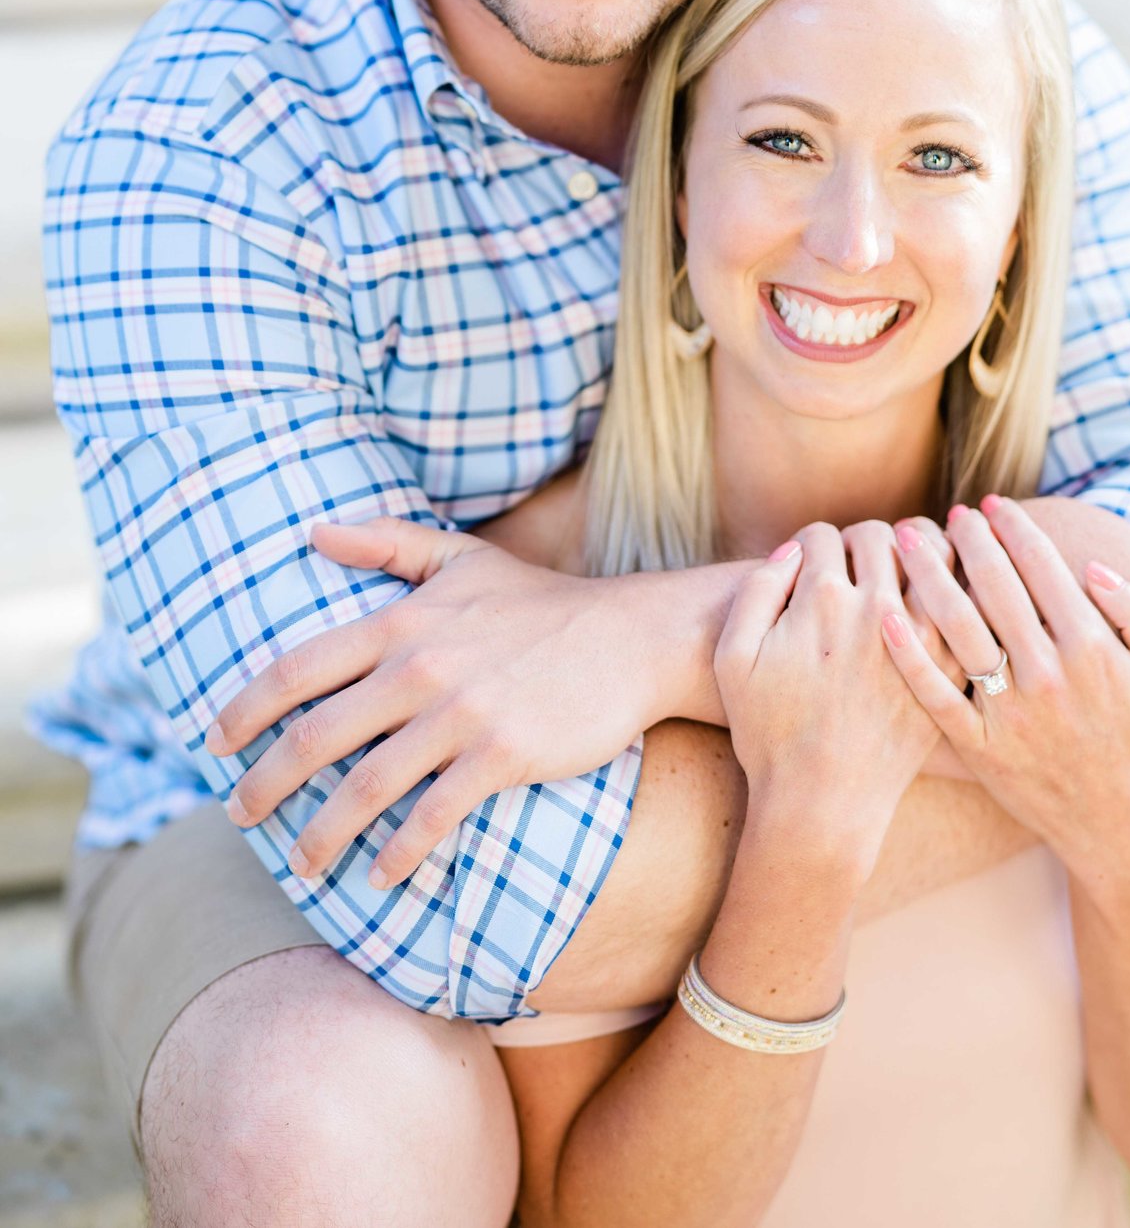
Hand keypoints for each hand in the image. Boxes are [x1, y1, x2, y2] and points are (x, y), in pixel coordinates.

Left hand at [209, 519, 686, 885]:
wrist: (636, 637)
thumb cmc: (547, 603)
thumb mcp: (466, 557)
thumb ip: (389, 542)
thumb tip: (314, 533)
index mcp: (404, 621)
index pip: (296, 669)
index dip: (243, 711)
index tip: (214, 746)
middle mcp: (422, 667)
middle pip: (313, 738)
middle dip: (264, 786)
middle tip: (239, 816)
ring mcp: (463, 713)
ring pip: (364, 787)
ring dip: (321, 835)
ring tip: (302, 863)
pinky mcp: (505, 754)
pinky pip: (433, 815)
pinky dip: (398, 852)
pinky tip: (380, 875)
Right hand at [717, 522, 957, 848]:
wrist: (822, 803)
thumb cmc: (770, 734)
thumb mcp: (733, 659)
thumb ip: (758, 589)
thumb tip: (796, 549)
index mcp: (820, 601)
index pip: (823, 535)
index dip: (811, 544)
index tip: (813, 560)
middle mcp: (875, 608)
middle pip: (878, 535)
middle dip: (861, 540)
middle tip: (857, 559)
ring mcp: (920, 636)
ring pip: (933, 556)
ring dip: (917, 549)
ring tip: (904, 563)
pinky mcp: (951, 664)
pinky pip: (967, 601)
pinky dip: (956, 586)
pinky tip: (941, 594)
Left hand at [884, 495, 1129, 889]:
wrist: (1120, 824)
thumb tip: (1091, 568)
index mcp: (1094, 650)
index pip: (1044, 568)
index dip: (1015, 528)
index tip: (993, 504)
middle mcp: (1048, 676)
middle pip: (996, 587)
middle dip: (968, 540)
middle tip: (946, 514)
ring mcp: (1010, 715)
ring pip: (960, 630)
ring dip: (930, 578)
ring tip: (907, 542)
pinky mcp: (981, 749)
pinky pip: (936, 697)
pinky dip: (908, 657)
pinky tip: (886, 617)